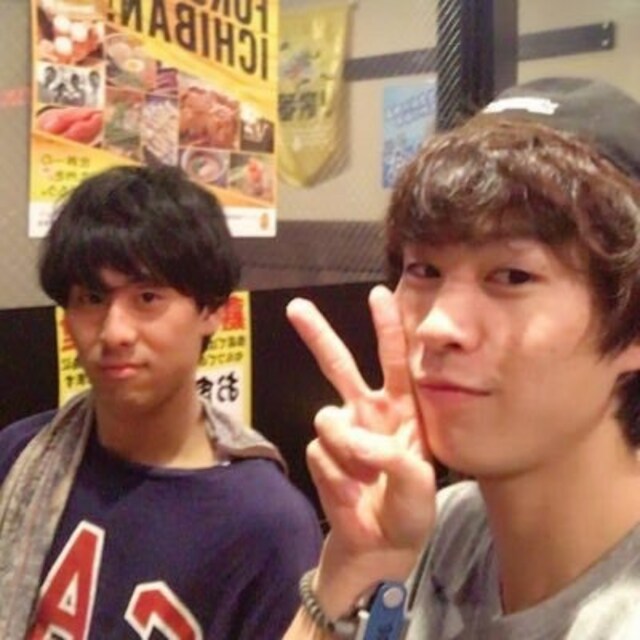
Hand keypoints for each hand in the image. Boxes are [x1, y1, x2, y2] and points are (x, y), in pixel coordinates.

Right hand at [286, 285, 436, 612]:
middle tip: (296, 307)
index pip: (394, 360)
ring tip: (367, 479)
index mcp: (400, 408)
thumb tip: (356, 441)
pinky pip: (321, 454)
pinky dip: (338, 477)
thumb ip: (395, 460)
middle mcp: (367, 411)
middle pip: (338, 364)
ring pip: (326, 416)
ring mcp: (342, 433)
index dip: (387, 326)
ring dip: (348, 450)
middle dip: (318, 335)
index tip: (379, 293)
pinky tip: (352, 494)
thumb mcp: (420, 485)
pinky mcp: (322, 455)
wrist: (382, 545)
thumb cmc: (409, 509)